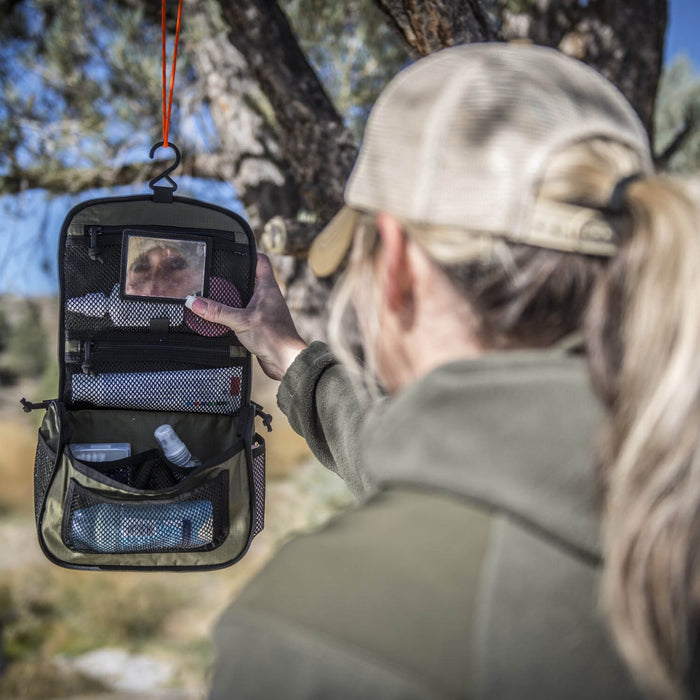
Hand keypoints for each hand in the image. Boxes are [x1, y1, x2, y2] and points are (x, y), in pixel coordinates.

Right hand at [185, 254, 307, 380]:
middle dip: (234, 277)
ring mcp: (265, 311)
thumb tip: (195, 302)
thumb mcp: (240, 321)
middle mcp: (268, 297)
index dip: (248, 254)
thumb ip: (217, 311)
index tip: (232, 253)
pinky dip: (234, 314)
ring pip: (247, 298)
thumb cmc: (274, 337)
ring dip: (233, 298)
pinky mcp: (261, 324)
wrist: (286, 361)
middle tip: (216, 276)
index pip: (261, 261)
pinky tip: (222, 318)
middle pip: (251, 279)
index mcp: (268, 288)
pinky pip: (245, 314)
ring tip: (214, 296)